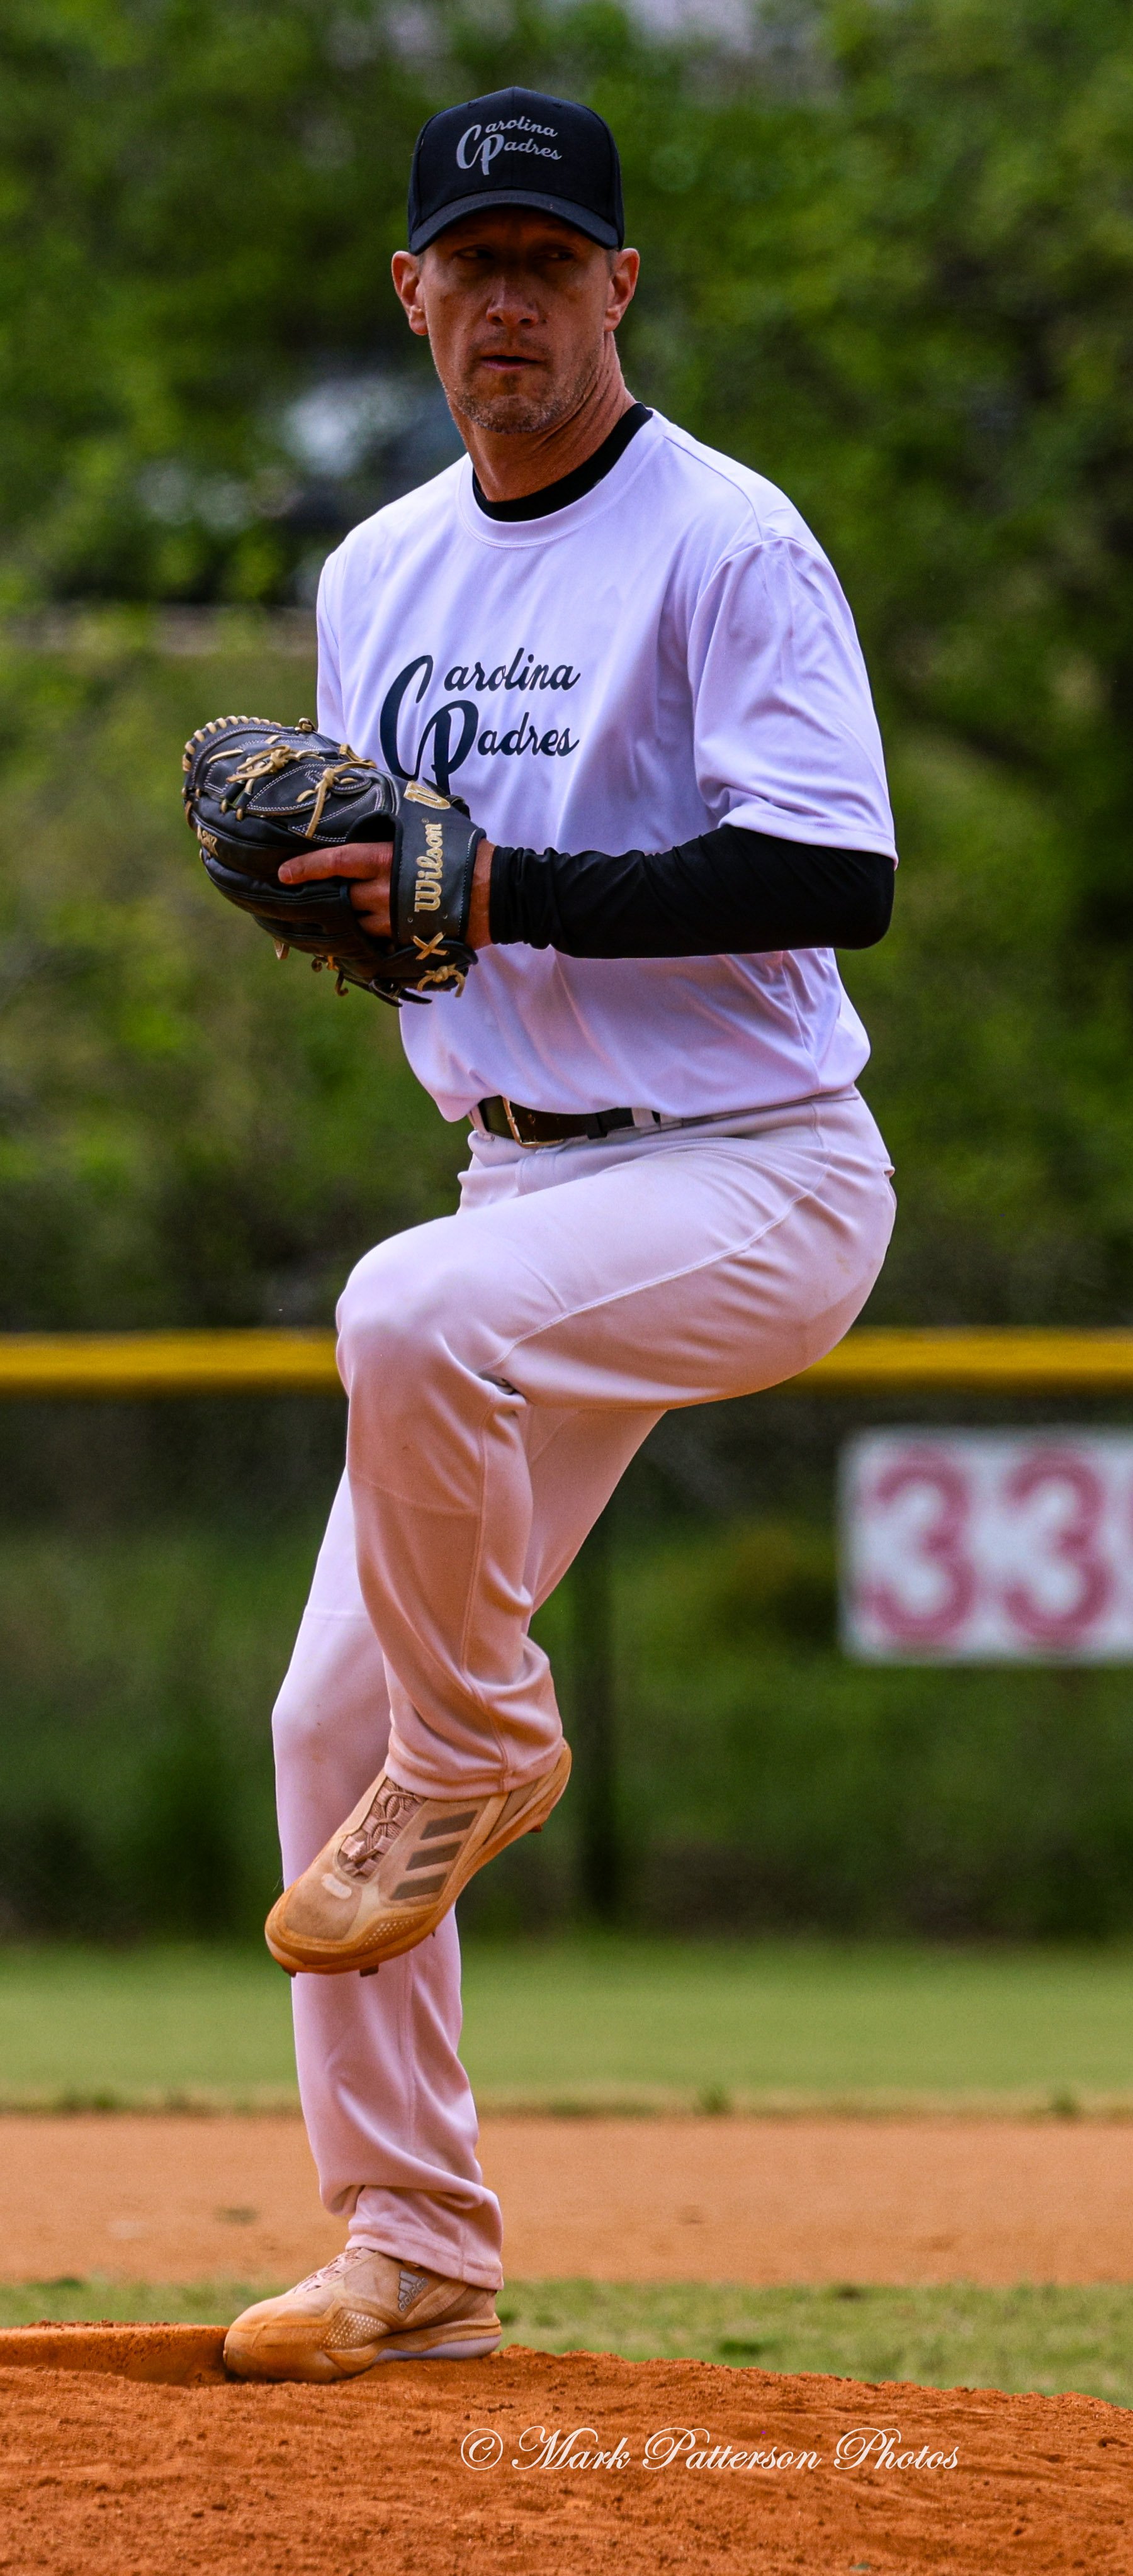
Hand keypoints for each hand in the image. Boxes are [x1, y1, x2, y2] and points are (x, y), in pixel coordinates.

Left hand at [277, 839, 493, 945]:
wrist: (499, 892)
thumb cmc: (466, 852)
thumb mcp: (429, 826)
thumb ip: (399, 828)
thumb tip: (383, 815)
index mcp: (383, 860)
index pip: (335, 862)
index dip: (305, 869)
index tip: (282, 875)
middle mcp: (382, 892)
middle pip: (341, 900)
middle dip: (330, 901)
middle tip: (316, 902)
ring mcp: (394, 921)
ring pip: (357, 927)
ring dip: (350, 924)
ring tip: (347, 922)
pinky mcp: (408, 943)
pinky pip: (379, 947)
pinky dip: (370, 944)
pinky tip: (369, 941)